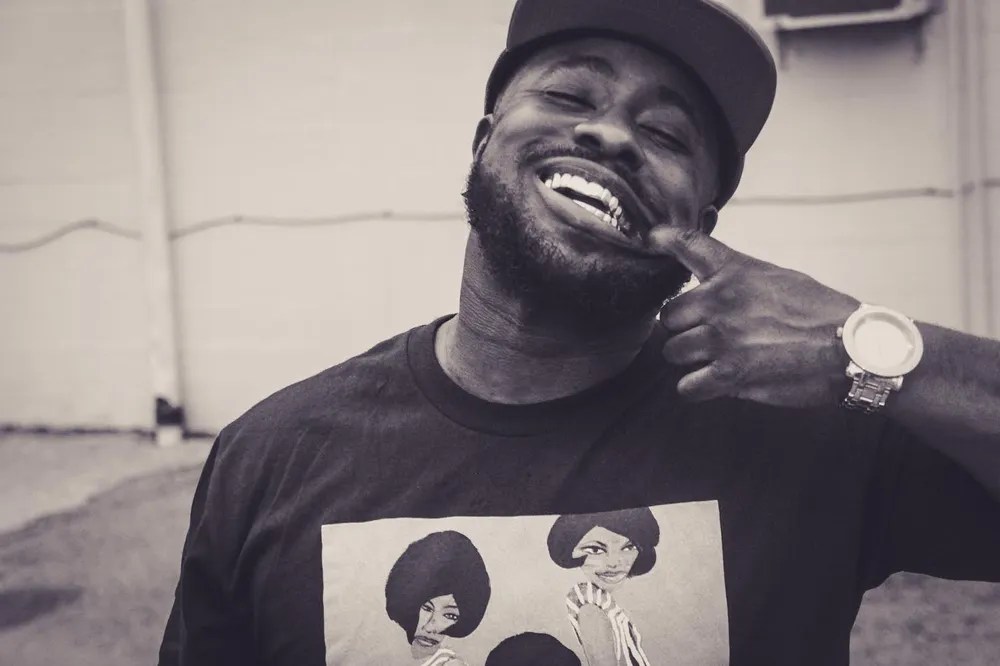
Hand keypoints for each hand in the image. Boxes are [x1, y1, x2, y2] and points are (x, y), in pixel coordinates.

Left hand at [651, 227, 859, 406]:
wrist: (852, 347)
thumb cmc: (820, 313)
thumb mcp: (777, 278)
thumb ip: (737, 281)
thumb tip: (709, 294)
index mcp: (733, 272)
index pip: (688, 244)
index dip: (664, 237)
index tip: (653, 237)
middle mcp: (719, 301)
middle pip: (668, 318)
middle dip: (684, 331)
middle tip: (708, 337)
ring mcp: (720, 339)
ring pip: (673, 353)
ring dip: (690, 361)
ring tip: (717, 361)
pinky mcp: (728, 375)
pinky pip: (687, 386)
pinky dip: (697, 388)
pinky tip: (715, 384)